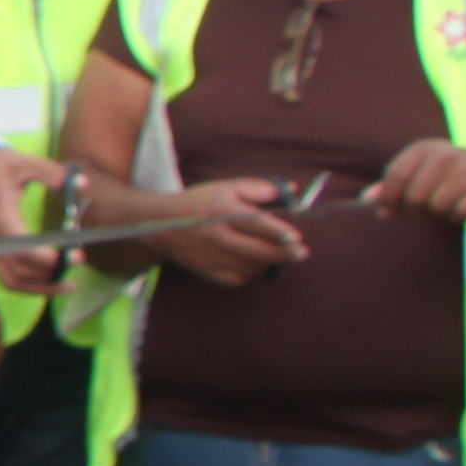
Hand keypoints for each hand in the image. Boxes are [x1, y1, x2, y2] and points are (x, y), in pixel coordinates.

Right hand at [0, 146, 64, 296]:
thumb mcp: (22, 162)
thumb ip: (52, 173)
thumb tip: (82, 184)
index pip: (19, 246)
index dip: (46, 257)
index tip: (72, 255)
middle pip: (18, 268)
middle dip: (50, 271)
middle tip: (78, 259)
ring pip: (12, 280)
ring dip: (41, 287)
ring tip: (68, 284)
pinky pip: (7, 278)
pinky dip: (29, 287)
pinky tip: (50, 282)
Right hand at [157, 177, 309, 289]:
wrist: (164, 226)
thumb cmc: (201, 204)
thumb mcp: (226, 187)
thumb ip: (258, 188)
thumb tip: (290, 190)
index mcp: (221, 211)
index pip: (253, 223)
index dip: (277, 232)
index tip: (296, 238)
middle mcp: (216, 236)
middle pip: (257, 250)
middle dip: (284, 254)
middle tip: (301, 253)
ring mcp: (212, 257)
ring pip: (251, 266)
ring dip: (269, 262)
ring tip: (277, 254)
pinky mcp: (210, 272)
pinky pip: (239, 277)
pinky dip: (252, 272)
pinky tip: (256, 263)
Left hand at [370, 141, 465, 224]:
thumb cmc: (451, 178)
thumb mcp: (422, 173)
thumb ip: (393, 184)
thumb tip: (367, 199)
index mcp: (424, 148)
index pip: (395, 175)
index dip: (389, 199)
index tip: (390, 211)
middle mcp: (445, 155)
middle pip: (414, 195)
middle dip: (414, 212)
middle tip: (423, 213)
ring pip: (436, 205)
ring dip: (438, 214)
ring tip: (445, 208)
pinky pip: (459, 212)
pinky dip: (458, 217)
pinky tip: (462, 210)